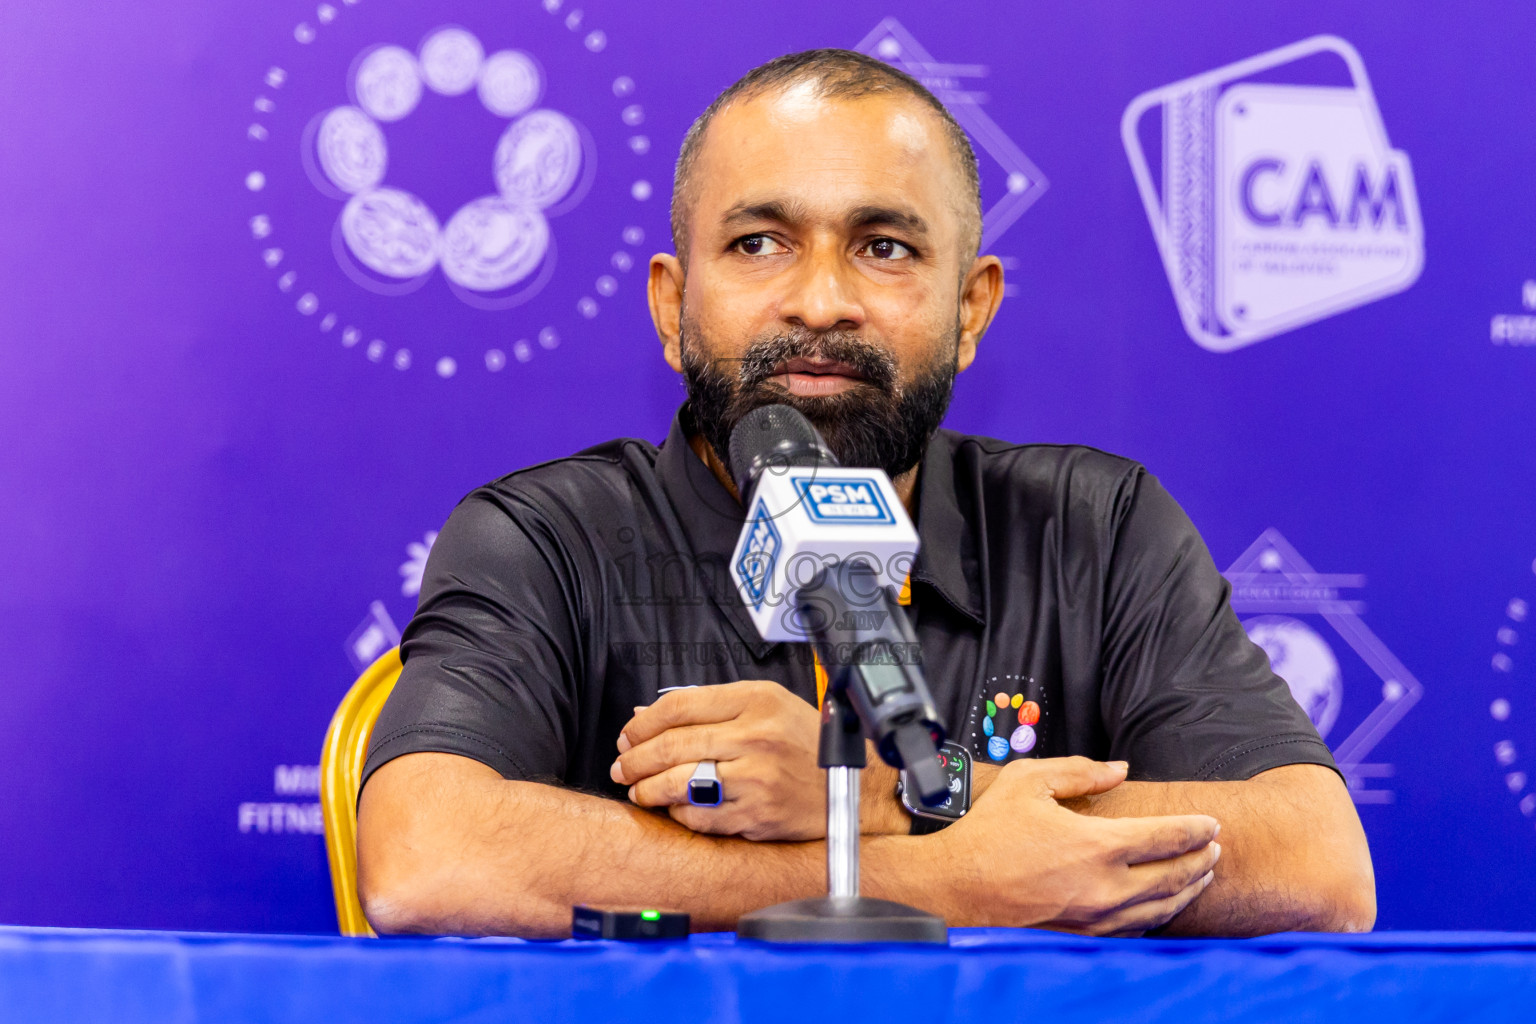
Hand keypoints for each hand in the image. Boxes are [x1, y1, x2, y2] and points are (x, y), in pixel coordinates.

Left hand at [610, 680, 907, 840]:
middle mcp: (755, 737)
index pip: (678, 706)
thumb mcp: (767, 705)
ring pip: (679, 784)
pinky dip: (678, 815)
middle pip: (672, 745)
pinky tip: (672, 810)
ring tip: (638, 790)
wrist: (855, 788)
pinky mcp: (757, 816)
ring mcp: (756, 778)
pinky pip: (700, 817)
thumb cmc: (807, 743)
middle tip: (621, 766)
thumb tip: (647, 714)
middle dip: (635, 759)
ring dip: (647, 789)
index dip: (643, 723)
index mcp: (755, 700)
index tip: (628, 734)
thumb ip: (709, 706)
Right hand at [926, 757, 1220, 935]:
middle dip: (1201, 860)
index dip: (1195, 829)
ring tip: (1201, 876)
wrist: (956, 887)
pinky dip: (1159, 916)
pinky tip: (1162, 906)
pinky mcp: (1084, 936)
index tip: (1211, 823)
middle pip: (1175, 876)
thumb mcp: (1028, 781)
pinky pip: (1136, 929)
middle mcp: (1105, 886)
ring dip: (1188, 890)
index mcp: (1097, 844)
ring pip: (1161, 908)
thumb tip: (1119, 770)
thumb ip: (1079, 772)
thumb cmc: (988, 833)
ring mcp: (1096, 917)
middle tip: (1214, 848)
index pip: (1166, 837)